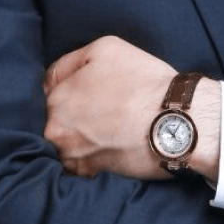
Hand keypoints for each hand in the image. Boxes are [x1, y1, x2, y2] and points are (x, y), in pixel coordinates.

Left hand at [43, 36, 220, 181]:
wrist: (174, 121)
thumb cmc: (143, 81)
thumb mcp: (106, 49)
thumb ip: (70, 61)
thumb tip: (53, 79)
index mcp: (57, 99)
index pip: (50, 88)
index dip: (71, 83)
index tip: (90, 86)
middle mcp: (57, 132)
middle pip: (56, 116)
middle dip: (73, 110)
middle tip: (102, 105)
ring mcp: (72, 157)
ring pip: (67, 139)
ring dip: (81, 134)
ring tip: (109, 124)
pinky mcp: (90, 175)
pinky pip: (81, 162)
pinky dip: (92, 152)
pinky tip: (112, 140)